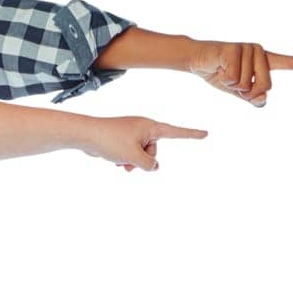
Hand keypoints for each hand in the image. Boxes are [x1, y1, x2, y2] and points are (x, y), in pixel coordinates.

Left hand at [81, 116, 206, 171]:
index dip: (192, 135)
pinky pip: (131, 154)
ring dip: (133, 162)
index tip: (206, 134)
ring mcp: (133, 133)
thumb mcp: (134, 156)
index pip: (176, 132)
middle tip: (129, 159)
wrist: (86, 135)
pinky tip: (114, 161)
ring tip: (120, 162)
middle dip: (144, 160)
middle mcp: (143, 127)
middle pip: (154, 151)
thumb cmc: (110, 140)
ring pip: (142, 155)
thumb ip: (149, 164)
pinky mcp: (123, 139)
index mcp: (150, 126)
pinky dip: (125, 159)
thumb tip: (154, 167)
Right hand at [187, 40, 292, 105]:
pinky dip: (224, 81)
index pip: (290, 63)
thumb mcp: (239, 92)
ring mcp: (248, 48)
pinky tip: (219, 69)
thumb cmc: (221, 74)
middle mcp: (260, 51)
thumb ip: (253, 97)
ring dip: (234, 87)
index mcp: (265, 60)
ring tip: (224, 74)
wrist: (198, 61)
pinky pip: (235, 79)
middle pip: (267, 86)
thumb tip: (263, 98)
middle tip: (235, 84)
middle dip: (250, 94)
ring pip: (249, 85)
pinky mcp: (234, 49)